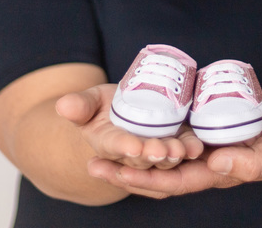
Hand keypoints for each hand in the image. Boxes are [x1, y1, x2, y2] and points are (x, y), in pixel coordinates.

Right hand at [56, 84, 203, 173]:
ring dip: (173, 156)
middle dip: (153, 154)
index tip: (132, 146)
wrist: (123, 110)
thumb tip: (63, 105)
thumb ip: (79, 105)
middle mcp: (131, 154)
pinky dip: (191, 149)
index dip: (124, 147)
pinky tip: (198, 147)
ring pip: (164, 160)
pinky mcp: (174, 142)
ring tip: (182, 150)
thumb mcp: (89, 101)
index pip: (115, 147)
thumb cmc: (102, 106)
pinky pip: (183, 150)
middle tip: (162, 149)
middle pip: (143, 158)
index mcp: (107, 144)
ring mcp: (154, 150)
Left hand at [86, 94, 261, 198]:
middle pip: (158, 170)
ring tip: (102, 140)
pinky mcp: (207, 122)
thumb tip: (214, 165)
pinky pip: (176, 128)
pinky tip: (136, 114)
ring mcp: (204, 143)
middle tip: (91, 161)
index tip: (110, 172)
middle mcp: (204, 161)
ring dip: (135, 147)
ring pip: (163, 150)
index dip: (139, 180)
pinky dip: (156, 125)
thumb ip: (251, 163)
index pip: (170, 183)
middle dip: (125, 169)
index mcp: (216, 173)